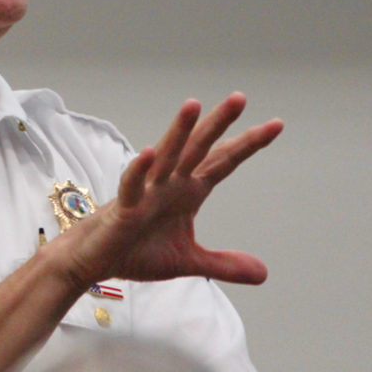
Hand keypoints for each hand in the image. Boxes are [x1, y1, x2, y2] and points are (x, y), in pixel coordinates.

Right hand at [64, 92, 282, 286]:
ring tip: (193, 104)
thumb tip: (263, 273)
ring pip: (166, 156)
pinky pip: (132, 185)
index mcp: (188, 191)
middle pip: (199, 148)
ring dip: (179, 131)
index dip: (248, 144)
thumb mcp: (189, 261)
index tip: (276, 125)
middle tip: (239, 98)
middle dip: (219, 124)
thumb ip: (224, 264)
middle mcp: (170, 183)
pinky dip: (139, 169)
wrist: (96, 260)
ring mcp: (147, 192)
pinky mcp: (124, 207)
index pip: (223, 162)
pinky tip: (149, 153)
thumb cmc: (136, 250)